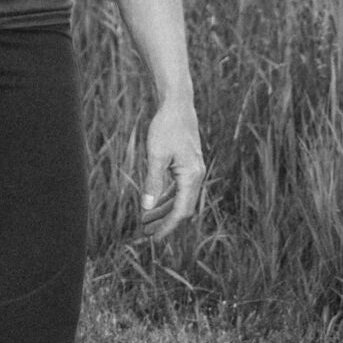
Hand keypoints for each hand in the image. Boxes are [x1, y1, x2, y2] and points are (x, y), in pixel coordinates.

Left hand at [138, 100, 204, 240]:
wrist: (177, 104)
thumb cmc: (166, 127)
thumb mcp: (156, 155)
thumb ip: (153, 182)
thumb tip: (147, 207)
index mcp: (191, 177)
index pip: (180, 211)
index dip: (167, 226)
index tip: (154, 238)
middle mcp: (196, 176)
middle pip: (182, 208)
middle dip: (164, 221)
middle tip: (146, 233)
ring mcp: (194, 170)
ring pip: (180, 199)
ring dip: (164, 210)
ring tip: (146, 220)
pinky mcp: (188, 164)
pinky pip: (179, 188)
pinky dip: (167, 197)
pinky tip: (155, 202)